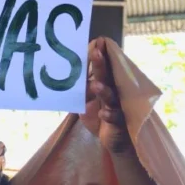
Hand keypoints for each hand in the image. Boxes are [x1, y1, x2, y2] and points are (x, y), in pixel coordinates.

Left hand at [80, 38, 130, 153]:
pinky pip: (115, 117)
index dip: (100, 57)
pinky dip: (109, 115)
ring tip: (95, 85)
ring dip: (104, 90)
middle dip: (101, 65)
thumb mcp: (87, 104)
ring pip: (112, 96)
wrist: (114, 142)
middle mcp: (113, 94)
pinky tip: (103, 112)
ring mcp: (118, 107)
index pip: (103, 69)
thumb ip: (80, 92)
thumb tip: (65, 80)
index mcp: (106, 87)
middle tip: (96, 52)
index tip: (96, 41)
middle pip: (108, 77)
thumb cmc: (101, 119)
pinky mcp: (119, 123)